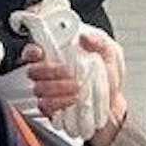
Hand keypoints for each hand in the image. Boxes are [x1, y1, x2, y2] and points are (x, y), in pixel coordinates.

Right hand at [12, 0, 100, 137]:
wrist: (114, 104)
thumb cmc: (107, 78)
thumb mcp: (110, 54)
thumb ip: (100, 42)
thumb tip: (85, 37)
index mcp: (58, 56)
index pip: (34, 50)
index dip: (32, 51)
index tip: (40, 52)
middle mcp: (49, 74)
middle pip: (33, 70)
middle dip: (48, 71)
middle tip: (68, 72)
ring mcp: (49, 92)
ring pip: (38, 89)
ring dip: (57, 87)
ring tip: (77, 87)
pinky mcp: (52, 109)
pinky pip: (45, 106)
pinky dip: (59, 103)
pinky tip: (73, 99)